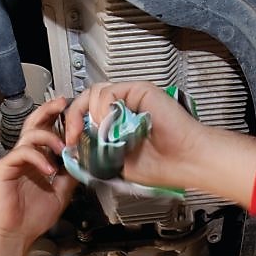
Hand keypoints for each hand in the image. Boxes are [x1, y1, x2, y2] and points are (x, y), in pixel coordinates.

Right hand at [0, 97, 76, 255]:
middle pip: (35, 124)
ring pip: (30, 134)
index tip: (74, 113)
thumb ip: (70, 176)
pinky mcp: (5, 168)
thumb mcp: (61, 194)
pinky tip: (50, 170)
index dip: (59, 121)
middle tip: (63, 103)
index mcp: (38, 161)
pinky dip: (38, 157)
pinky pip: (22, 153)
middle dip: (49, 111)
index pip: (48, 132)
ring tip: (63, 148)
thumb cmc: (32, 218)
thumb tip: (85, 162)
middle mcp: (26, 157)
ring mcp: (15, 161)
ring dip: (49, 137)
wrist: (15, 235)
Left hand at [63, 82, 255, 204]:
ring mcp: (131, 98)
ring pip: (94, 93)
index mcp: (117, 123)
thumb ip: (97, 151)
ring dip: (90, 115)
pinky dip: (104, 107)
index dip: (75, 125)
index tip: (71, 143)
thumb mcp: (116, 162)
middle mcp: (123, 107)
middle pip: (87, 100)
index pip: (87, 114)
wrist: (184, 161)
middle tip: (74, 136)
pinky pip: (109, 91)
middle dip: (74, 118)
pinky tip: (110, 124)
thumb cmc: (160, 166)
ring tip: (97, 133)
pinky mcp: (139, 90)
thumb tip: (74, 147)